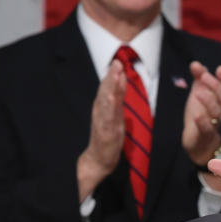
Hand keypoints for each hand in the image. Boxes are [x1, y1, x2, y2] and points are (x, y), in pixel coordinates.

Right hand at [77, 60, 126, 199]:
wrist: (98, 159)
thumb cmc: (107, 135)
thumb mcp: (115, 112)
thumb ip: (118, 95)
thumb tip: (121, 77)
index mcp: (103, 107)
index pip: (108, 88)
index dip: (112, 75)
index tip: (118, 62)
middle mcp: (101, 112)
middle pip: (105, 92)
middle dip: (110, 78)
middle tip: (116, 63)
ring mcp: (102, 122)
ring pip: (105, 103)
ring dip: (109, 89)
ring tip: (113, 76)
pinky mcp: (105, 133)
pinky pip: (106, 119)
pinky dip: (108, 108)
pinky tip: (111, 100)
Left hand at [181, 62, 220, 166]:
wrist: (196, 142)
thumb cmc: (201, 116)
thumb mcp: (199, 94)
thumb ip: (199, 78)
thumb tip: (195, 63)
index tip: (219, 69)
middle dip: (216, 86)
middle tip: (204, 76)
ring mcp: (215, 124)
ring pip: (218, 112)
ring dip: (209, 101)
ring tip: (198, 93)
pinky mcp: (206, 136)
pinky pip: (207, 129)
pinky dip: (203, 122)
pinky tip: (197, 115)